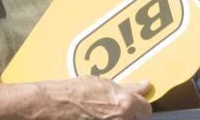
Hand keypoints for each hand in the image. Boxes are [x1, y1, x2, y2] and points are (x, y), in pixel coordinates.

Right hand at [34, 77, 151, 119]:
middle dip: (128, 116)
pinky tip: (94, 119)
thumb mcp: (105, 84)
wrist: (53, 106)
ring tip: (100, 115)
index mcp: (125, 104)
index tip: (134, 106)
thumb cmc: (76, 92)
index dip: (139, 106)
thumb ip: (129, 88)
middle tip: (113, 111)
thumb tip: (146, 86)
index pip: (146, 110)